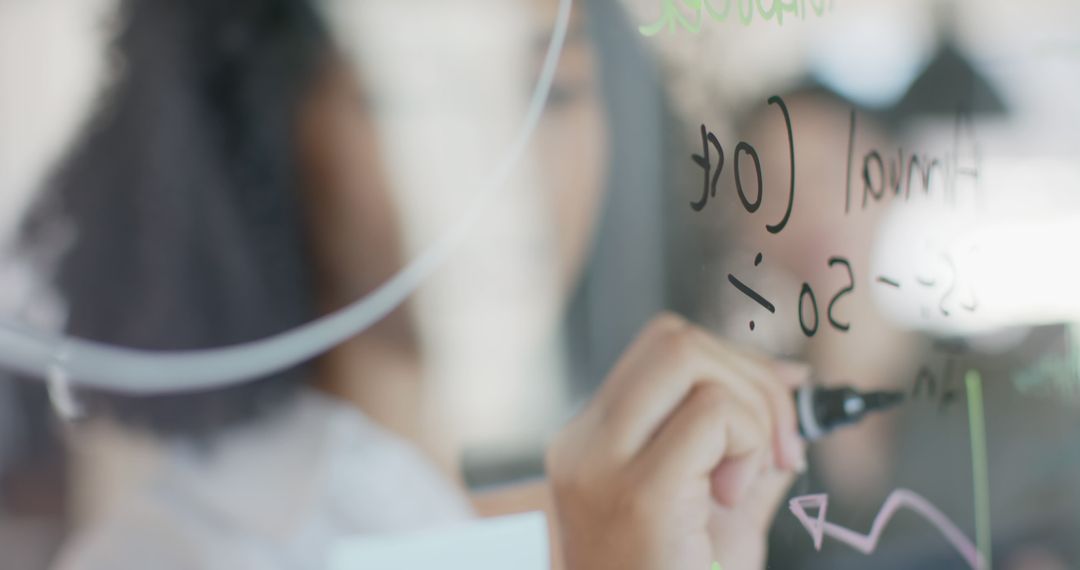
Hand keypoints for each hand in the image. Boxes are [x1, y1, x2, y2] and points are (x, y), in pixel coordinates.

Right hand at [546, 313, 807, 569]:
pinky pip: (712, 415)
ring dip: (752, 409)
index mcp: (595, 443)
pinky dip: (749, 441)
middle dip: (749, 375)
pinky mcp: (636, 494)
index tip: (775, 419)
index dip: (736, 365)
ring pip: (689, 357)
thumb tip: (791, 377)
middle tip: (776, 446)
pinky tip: (735, 496)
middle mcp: (584, 445)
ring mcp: (598, 466)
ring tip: (752, 475)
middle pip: (673, 337)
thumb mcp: (720, 510)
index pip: (664, 350)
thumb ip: (749, 439)